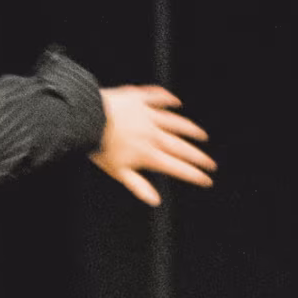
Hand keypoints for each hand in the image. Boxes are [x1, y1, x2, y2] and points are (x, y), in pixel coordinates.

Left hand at [91, 86, 213, 205]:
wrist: (87, 119)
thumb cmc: (99, 147)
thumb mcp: (118, 172)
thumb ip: (138, 186)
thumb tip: (155, 200)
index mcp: (148, 154)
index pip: (176, 167)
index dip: (193, 174)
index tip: (206, 179)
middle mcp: (153, 134)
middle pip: (181, 147)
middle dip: (198, 156)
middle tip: (210, 162)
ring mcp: (148, 115)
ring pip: (175, 122)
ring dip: (189, 129)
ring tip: (201, 135)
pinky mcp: (139, 99)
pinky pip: (157, 97)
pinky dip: (167, 99)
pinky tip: (176, 101)